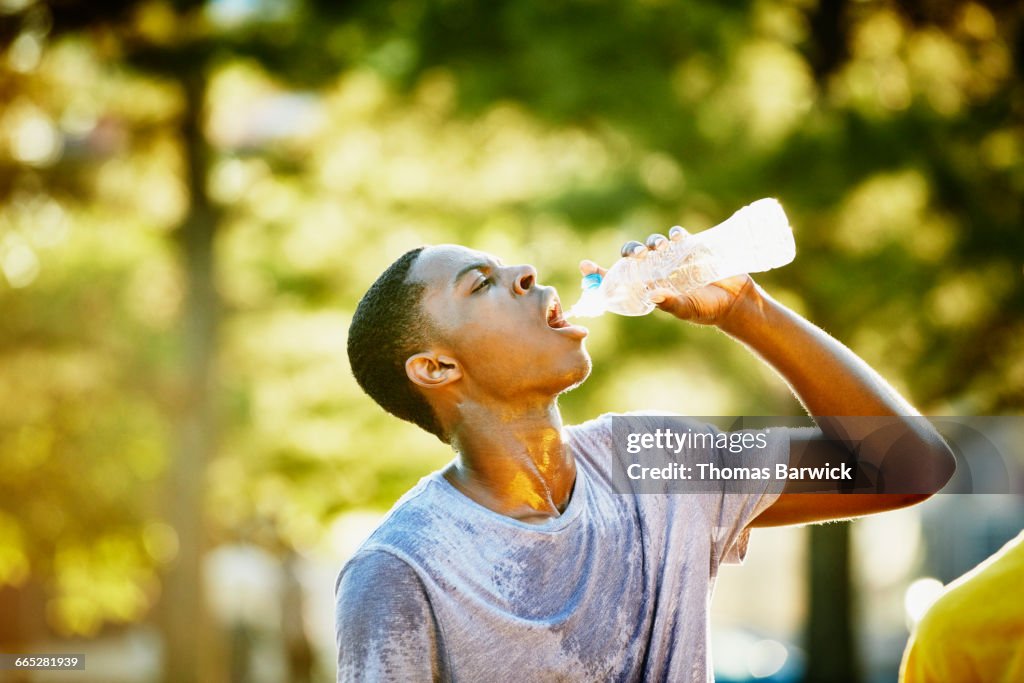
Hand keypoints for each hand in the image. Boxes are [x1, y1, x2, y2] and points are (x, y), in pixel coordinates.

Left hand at [579, 228, 755, 325]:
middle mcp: (657, 271)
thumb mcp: (688, 310)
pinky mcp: (691, 248)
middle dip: (630, 252)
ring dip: (651, 243)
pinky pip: (677, 236)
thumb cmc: (708, 310)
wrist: (736, 301)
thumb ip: (671, 303)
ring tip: (659, 248)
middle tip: (636, 255)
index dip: (600, 271)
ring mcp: (673, 258)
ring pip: (652, 244)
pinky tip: (676, 238)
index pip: (619, 278)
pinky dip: (674, 234)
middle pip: (633, 256)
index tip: (584, 265)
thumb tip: (654, 295)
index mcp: (649, 287)